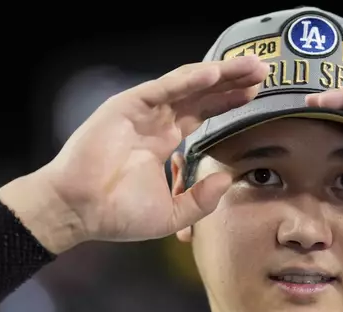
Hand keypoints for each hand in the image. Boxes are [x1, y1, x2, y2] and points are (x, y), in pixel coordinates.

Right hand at [0, 55, 269, 252]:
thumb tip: (227, 179)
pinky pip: (162, 89)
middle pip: (202, 94)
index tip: (255, 94)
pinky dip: (187, 81)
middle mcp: (157, 121)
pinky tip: (213, 74)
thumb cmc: (119, 214)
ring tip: (249, 66)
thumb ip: (202, 199)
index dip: (228, 102)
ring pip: (187, 85)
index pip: (204, 114)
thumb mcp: (172, 213)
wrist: (80, 212)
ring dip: (219, 74)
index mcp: (165, 141)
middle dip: (232, 81)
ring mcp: (142, 112)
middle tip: (262, 70)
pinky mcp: (127, 107)